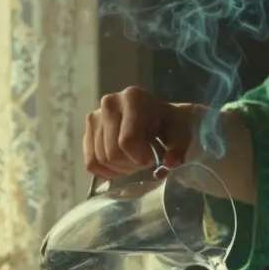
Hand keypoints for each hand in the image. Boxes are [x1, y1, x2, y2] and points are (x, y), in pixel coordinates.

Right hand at [83, 86, 198, 178]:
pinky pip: (91, 162)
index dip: (140, 158)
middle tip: (143, 161)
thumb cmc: (169, 125)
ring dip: (120, 168)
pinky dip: (106, 171)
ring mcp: (95, 115)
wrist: (156, 117)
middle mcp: (109, 102)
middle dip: (130, 165)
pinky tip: (121, 164)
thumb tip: (169, 163)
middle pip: (112, 153)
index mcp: (133, 98)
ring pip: (101, 159)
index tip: (152, 158)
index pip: (127, 141)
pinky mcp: (87, 130)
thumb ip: (179, 149)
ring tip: (133, 159)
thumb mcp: (181, 134)